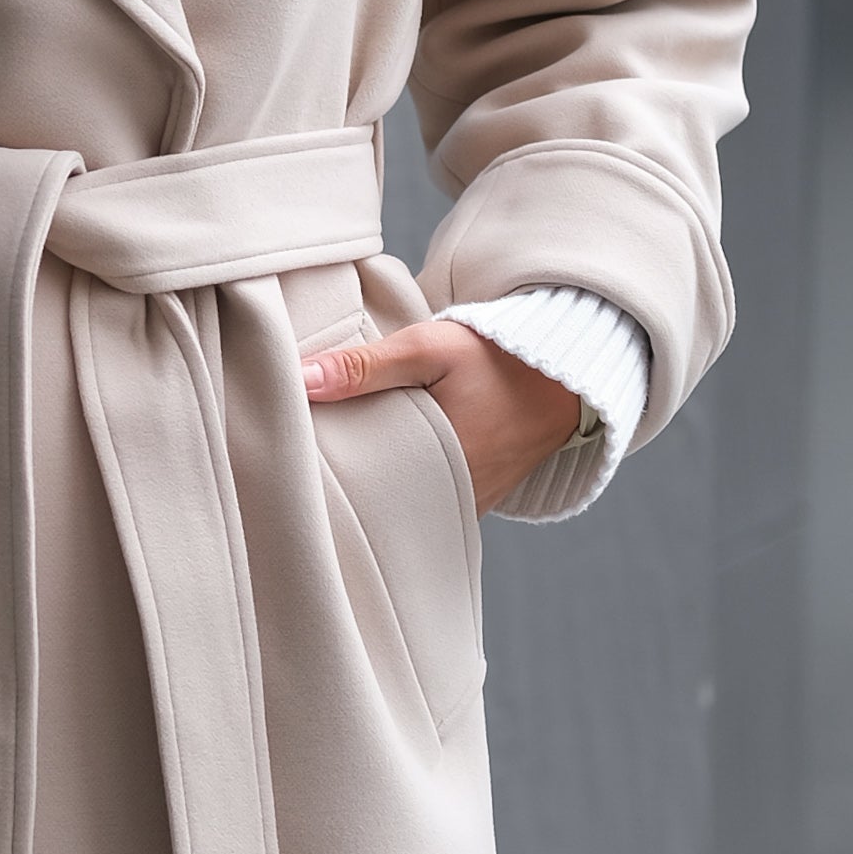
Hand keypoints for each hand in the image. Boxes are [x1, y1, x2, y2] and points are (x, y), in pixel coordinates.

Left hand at [304, 320, 580, 516]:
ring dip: (374, 486)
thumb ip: (364, 366)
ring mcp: (465, 504)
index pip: (357, 488)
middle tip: (303, 460)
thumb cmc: (496, 358)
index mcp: (431, 469)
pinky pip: (427, 502)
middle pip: (376, 501)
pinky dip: (404, 485)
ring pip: (402, 504)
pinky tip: (379, 465)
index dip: (322, 475)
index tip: (289, 459)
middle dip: (343, 482)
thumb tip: (300, 378)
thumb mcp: (428, 349)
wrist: (562, 376)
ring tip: (334, 462)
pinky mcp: (475, 499)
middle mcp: (449, 499)